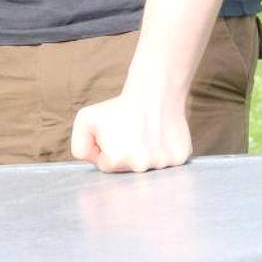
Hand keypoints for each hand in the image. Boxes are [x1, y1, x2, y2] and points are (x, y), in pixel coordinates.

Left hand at [69, 90, 192, 173]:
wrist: (154, 92)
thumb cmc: (119, 107)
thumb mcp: (85, 120)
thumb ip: (80, 147)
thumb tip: (95, 165)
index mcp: (115, 160)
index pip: (107, 166)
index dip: (107, 150)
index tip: (115, 135)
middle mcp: (140, 166)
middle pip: (128, 169)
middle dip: (126, 154)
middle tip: (132, 134)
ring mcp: (162, 163)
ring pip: (150, 168)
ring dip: (147, 154)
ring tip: (147, 133)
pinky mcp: (181, 158)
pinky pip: (169, 162)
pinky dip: (164, 152)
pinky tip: (161, 136)